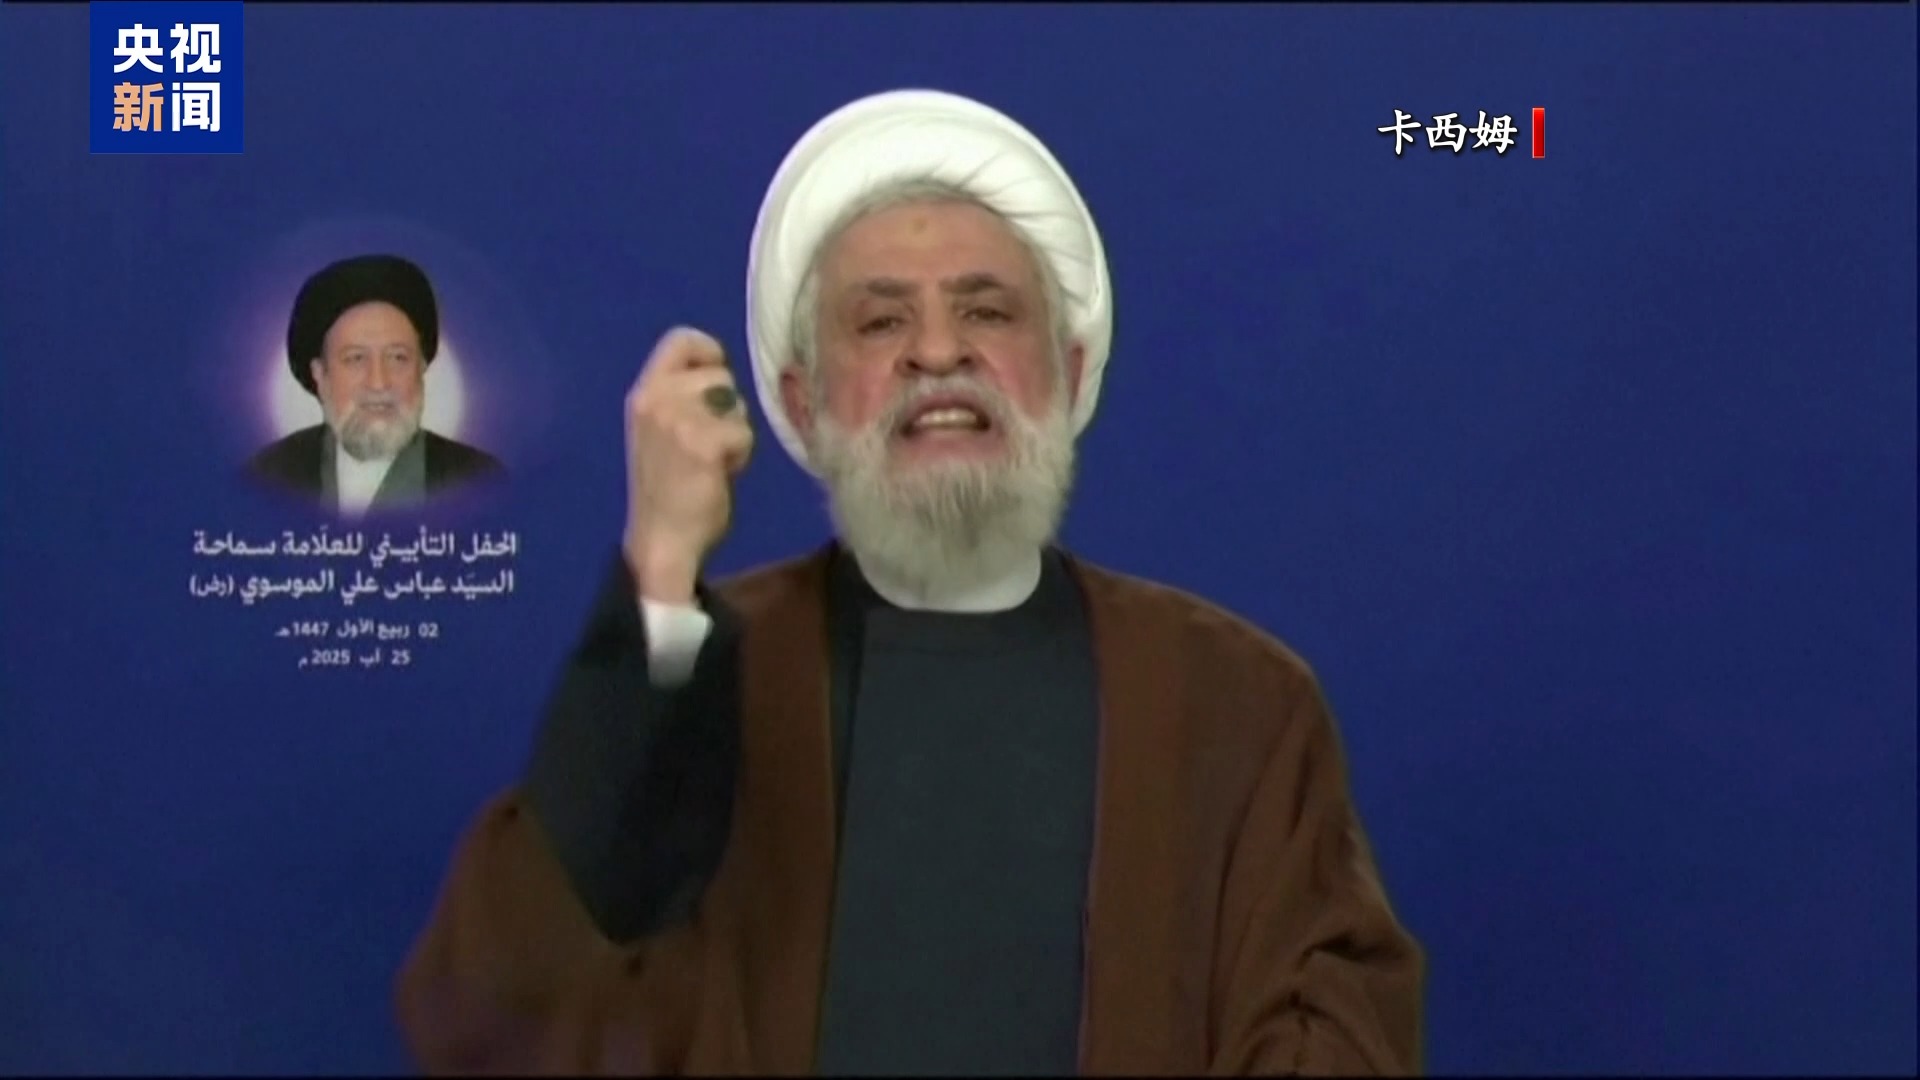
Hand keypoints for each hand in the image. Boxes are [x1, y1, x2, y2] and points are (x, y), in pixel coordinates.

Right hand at [620, 327, 753, 603]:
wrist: (661, 540)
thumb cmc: (666, 490)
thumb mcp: (661, 430)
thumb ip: (682, 400)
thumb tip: (721, 381)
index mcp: (643, 393)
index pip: (680, 339)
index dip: (708, 352)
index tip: (717, 380)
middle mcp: (655, 397)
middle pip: (720, 374)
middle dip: (727, 406)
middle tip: (712, 442)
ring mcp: (678, 418)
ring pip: (735, 403)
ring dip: (736, 430)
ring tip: (716, 459)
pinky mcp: (703, 442)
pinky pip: (744, 432)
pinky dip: (742, 454)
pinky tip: (722, 474)